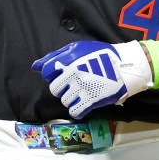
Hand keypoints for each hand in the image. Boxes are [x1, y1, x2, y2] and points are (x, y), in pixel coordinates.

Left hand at [32, 40, 152, 118]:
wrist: (124, 66)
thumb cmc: (99, 54)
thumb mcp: (76, 48)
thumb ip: (53, 56)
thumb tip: (35, 66)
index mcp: (68, 60)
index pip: (46, 72)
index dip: (52, 73)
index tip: (62, 73)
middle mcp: (73, 74)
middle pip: (54, 89)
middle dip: (61, 87)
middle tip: (72, 83)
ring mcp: (82, 88)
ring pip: (64, 100)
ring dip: (70, 98)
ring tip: (81, 91)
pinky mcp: (92, 101)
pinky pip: (75, 111)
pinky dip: (77, 109)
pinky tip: (82, 103)